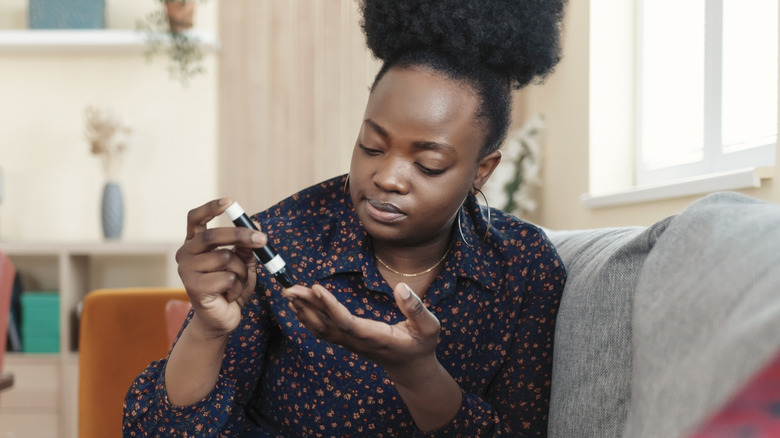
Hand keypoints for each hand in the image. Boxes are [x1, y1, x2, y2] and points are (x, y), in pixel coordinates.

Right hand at [175, 198, 266, 338]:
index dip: (210, 208)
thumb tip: (256, 224)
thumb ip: (246, 246)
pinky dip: (236, 287)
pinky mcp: (193, 287)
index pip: (195, 219)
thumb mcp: (242, 264)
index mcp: (194, 243)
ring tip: (235, 285)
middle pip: (213, 235)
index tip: (229, 202)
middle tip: (263, 239)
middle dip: (241, 235)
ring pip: (226, 258)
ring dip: (241, 272)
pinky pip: (227, 277)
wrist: (221, 320)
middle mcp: (185, 254)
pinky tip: (228, 296)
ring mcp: (186, 270)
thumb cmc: (230, 288)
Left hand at [281, 282, 441, 385]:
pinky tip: (299, 306)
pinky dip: (308, 318)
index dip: (330, 307)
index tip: (316, 288)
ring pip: (322, 329)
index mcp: (377, 337)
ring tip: (289, 292)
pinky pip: (323, 331)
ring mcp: (351, 343)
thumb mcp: (429, 327)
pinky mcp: (348, 341)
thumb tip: (401, 287)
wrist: (412, 369)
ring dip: (304, 311)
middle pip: (328, 325)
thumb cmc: (422, 345)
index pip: (348, 323)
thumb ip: (416, 308)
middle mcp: (359, 342)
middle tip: (290, 288)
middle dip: (308, 306)